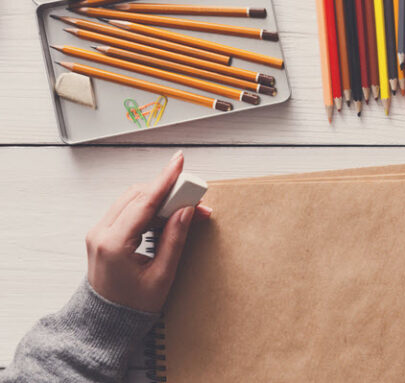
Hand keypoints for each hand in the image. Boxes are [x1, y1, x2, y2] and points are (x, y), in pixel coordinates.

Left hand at [85, 151, 210, 312]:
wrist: (106, 322)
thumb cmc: (134, 305)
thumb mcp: (162, 275)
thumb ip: (174, 239)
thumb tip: (186, 210)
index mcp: (114, 244)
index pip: (143, 202)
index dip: (165, 180)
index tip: (179, 162)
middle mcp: (101, 233)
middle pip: (137, 196)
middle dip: (168, 191)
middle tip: (195, 195)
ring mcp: (98, 231)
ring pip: (132, 199)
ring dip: (159, 199)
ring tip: (185, 208)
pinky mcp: (102, 233)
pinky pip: (127, 209)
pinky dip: (149, 207)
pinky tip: (167, 215)